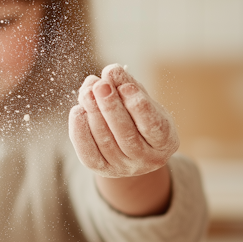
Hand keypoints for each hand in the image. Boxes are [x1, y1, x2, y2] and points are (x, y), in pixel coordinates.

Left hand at [69, 64, 178, 178]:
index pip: (153, 125)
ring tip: (86, 91)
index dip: (138, 106)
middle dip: (111, 107)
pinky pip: (88, 153)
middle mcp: (147, 159)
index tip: (125, 86)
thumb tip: (110, 72)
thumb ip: (128, 86)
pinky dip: (80, 132)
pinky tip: (77, 111)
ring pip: (106, 142)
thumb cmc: (140, 117)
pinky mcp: (102, 169)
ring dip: (93, 114)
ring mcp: (124, 167)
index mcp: (165, 141)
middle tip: (100, 85)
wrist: (132, 149)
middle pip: (127, 134)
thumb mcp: (143, 100)